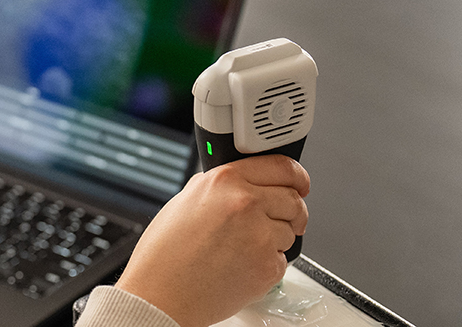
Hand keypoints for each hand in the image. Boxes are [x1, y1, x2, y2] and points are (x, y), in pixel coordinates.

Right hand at [115, 155, 309, 326]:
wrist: (161, 295)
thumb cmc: (165, 254)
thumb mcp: (185, 201)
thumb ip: (219, 188)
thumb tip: (239, 184)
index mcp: (224, 181)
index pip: (281, 166)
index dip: (296, 176)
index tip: (299, 184)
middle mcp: (245, 203)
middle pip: (294, 200)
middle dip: (291, 211)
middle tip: (279, 220)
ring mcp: (259, 235)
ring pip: (291, 231)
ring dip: (276, 239)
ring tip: (243, 249)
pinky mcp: (267, 266)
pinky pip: (283, 260)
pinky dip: (268, 264)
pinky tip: (241, 266)